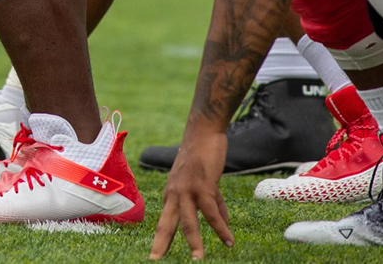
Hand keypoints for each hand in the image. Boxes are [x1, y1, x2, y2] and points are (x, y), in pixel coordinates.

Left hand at [150, 124, 231, 258]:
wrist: (204, 132)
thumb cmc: (203, 156)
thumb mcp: (205, 183)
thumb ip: (213, 203)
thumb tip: (225, 225)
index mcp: (171, 194)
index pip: (165, 221)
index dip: (163, 238)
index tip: (157, 254)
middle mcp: (174, 194)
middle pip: (165, 224)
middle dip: (161, 244)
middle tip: (154, 260)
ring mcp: (187, 190)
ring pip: (187, 223)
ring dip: (194, 243)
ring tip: (197, 261)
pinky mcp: (202, 186)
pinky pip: (211, 213)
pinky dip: (221, 228)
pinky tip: (229, 240)